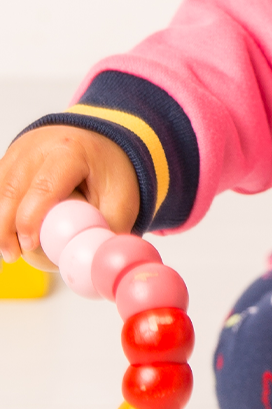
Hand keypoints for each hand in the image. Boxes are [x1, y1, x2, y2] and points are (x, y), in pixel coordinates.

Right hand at [0, 126, 138, 268]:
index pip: (44, 187)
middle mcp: (40, 145)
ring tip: (8, 250)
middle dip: (6, 226)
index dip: (31, 218)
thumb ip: (108, 232)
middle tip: (11, 256)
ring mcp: (21, 149)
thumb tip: (97, 263)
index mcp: (71, 151)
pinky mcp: (10, 158)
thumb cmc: (110, 172)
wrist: (101, 145)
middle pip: (12, 188)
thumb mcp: (122, 200)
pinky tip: (4, 233)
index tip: (29, 246)